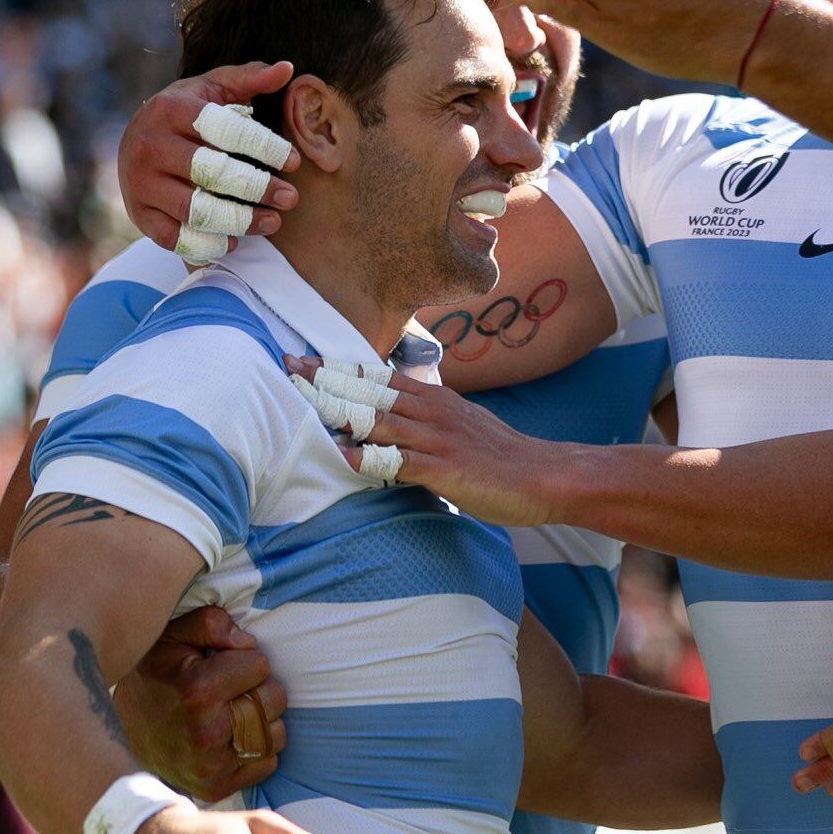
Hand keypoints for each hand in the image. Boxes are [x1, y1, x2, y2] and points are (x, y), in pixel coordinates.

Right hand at [114, 607, 287, 802]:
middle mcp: (206, 734)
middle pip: (274, 699)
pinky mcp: (216, 787)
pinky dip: (255, 749)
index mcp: (198, 692)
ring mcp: (211, 767)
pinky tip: (228, 739)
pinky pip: (267, 762)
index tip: (217, 667)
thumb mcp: (170, 637)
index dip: (242, 661)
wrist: (116, 735)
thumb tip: (246, 641)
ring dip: (259, 721)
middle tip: (225, 693)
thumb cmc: (153, 679)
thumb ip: (210, 623)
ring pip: (275, 734)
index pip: (260, 665)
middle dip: (255, 689)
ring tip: (228, 715)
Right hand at [119, 63, 301, 252]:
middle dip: (258, 188)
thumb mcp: (214, 88)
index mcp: (171, 109)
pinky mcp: (139, 214)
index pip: (224, 130)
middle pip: (211, 173)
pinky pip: (175, 237)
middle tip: (291, 198)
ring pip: (195, 210)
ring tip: (274, 222)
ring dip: (240, 221)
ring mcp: (140, 182)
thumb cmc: (188, 112)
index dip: (264, 147)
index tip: (296, 162)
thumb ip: (250, 78)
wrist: (136, 140)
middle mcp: (149, 145)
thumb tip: (287, 68)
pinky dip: (207, 243)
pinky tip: (235, 240)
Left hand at [282, 356, 552, 525]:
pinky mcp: (444, 468)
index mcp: (435, 400)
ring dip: (338, 411)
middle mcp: (432, 412)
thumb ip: (429, 419)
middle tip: (287, 366)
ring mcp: (437, 439)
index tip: (303, 358)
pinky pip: (397, 461)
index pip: (377, 377)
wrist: (545, 476)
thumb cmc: (503, 457)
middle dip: (326, 379)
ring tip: (300, 403)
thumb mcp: (463, 425)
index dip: (338, 367)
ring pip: (379, 419)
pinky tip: (342, 456)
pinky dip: (368, 457)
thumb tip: (398, 418)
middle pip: (370, 391)